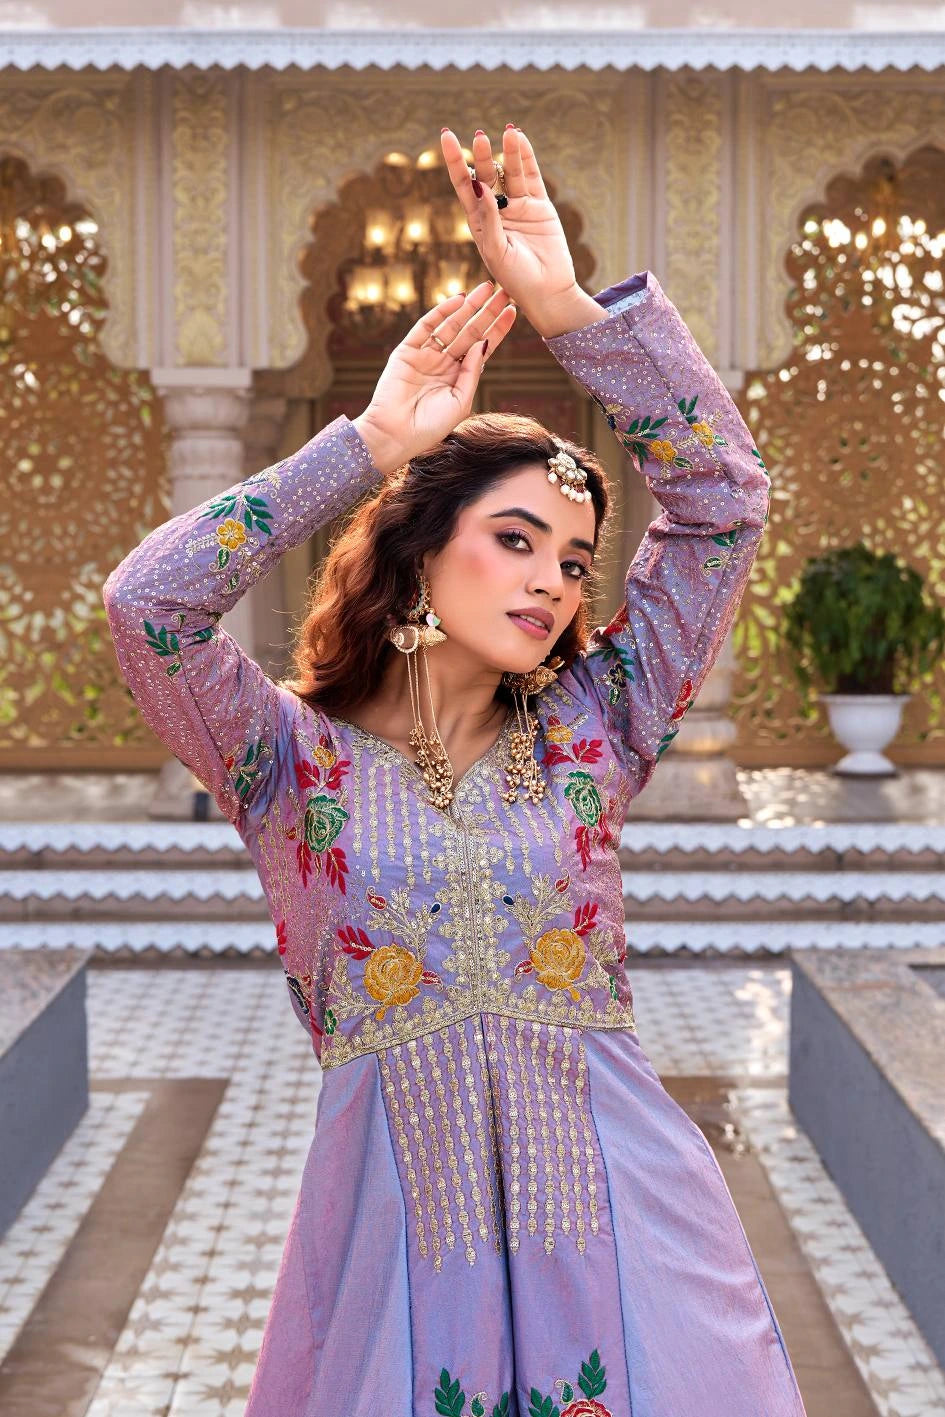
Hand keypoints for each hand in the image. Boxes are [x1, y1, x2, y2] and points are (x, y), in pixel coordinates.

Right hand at [353, 281, 515, 474]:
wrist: (396, 435)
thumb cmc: (430, 427)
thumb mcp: (460, 401)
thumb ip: (472, 372)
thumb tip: (482, 342)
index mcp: (459, 377)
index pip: (482, 348)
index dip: (497, 329)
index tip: (512, 310)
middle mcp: (444, 363)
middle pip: (470, 332)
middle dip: (487, 312)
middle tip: (504, 291)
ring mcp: (425, 355)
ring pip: (451, 325)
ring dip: (468, 306)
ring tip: (486, 288)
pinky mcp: (407, 351)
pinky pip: (426, 326)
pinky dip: (442, 312)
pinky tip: (459, 299)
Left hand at [441, 125, 605, 338]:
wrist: (548, 292)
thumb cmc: (516, 280)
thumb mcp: (495, 252)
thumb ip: (488, 220)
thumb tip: (480, 186)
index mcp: (479, 222)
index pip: (463, 185)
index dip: (455, 161)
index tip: (446, 136)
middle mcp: (497, 211)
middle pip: (486, 175)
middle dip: (482, 156)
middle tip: (479, 137)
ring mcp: (519, 207)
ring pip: (511, 173)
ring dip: (508, 152)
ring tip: (508, 132)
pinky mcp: (539, 207)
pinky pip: (532, 177)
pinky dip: (526, 158)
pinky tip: (520, 140)